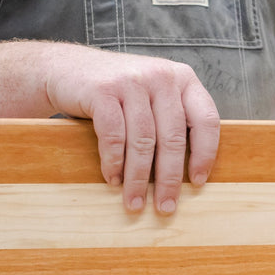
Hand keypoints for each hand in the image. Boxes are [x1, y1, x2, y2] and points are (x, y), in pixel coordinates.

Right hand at [0, 41, 219, 213]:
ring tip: (135, 202)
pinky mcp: (102, 90)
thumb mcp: (156, 97)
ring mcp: (132, 80)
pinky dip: (114, 162)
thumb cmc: (121, 93)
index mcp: (184, 79)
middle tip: (165, 206)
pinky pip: (113, 135)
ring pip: (142, 140)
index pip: (206, 121)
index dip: (205, 154)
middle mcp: (161, 77)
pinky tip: (114, 179)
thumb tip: (190, 175)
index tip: (197, 182)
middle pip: (172, 138)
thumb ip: (176, 120)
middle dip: (169, 179)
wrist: (68, 68)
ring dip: (138, 178)